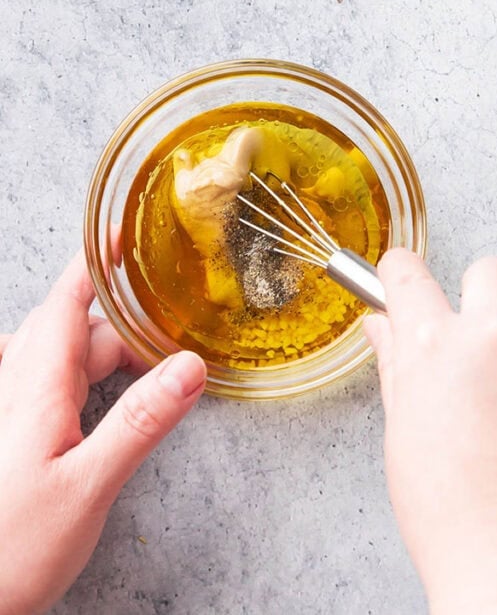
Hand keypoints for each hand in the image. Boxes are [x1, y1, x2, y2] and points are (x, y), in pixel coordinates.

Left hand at [0, 252, 206, 614]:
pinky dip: (92, 375)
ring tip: (153, 352)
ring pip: (64, 360)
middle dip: (123, 318)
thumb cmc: (9, 551)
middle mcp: (19, 394)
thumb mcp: (88, 487)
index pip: (64, 306)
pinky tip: (113, 392)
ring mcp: (15, 417)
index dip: (92, 267)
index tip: (119, 234)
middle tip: (175, 320)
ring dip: (108, 347)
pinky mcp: (18, 441)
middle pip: (73, 332)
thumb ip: (139, 423)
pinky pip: (57, 387)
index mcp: (33, 391)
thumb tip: (189, 366)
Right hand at [364, 249, 496, 614]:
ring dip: (487, 315)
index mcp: (429, 342)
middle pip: (483, 268)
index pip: (408, 271)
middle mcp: (482, 335)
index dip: (395, 274)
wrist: (479, 536)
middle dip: (463, 286)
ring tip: (463, 362)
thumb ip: (393, 356)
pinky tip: (480, 386)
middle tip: (442, 323)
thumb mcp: (396, 414)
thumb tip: (381, 323)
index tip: (392, 280)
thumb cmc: (433, 490)